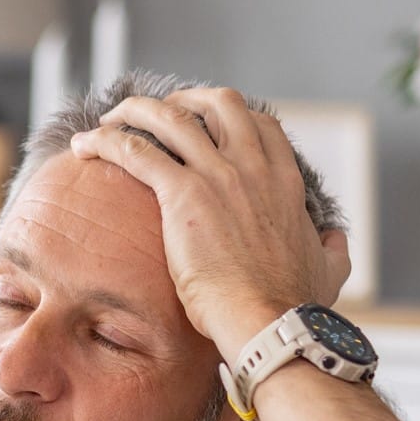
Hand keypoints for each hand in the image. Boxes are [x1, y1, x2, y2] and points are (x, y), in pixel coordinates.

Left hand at [66, 87, 351, 361]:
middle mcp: (252, 166)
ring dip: (133, 112)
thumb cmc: (294, 306)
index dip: (226, 115)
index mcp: (283, 179)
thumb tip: (336, 240)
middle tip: (152, 116)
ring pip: (169, 117)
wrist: (270, 320)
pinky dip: (105, 141)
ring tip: (107, 121)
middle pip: (216, 103)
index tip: (201, 123)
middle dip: (181, 100)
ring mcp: (218, 175)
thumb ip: (333, 249)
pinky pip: (135, 150)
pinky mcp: (183, 193)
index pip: (258, 123)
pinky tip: (83, 146)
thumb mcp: (329, 269)